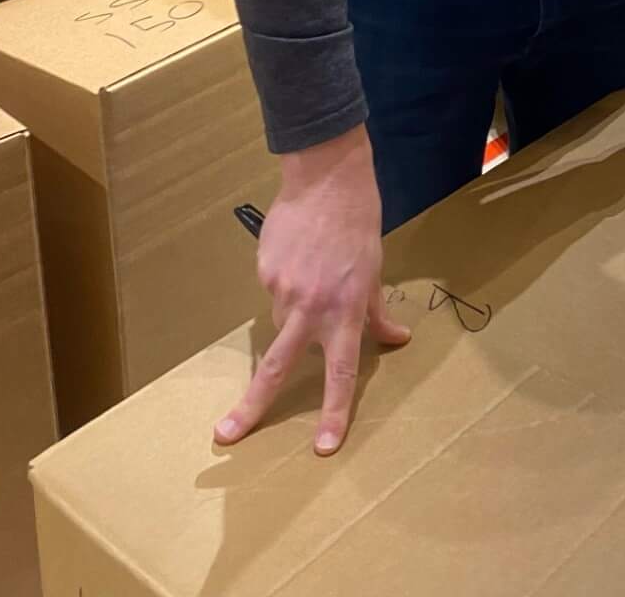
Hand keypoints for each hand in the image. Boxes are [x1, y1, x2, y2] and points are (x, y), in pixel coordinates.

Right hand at [214, 127, 409, 453]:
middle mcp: (311, 307)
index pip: (341, 373)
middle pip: (277, 368)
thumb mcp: (375, 271)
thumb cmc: (359, 225)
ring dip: (292, 315)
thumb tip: (398, 339)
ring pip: (280, 322)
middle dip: (251, 406)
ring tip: (311, 273)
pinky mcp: (263, 269)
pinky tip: (296, 255)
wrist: (327, 179)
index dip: (333, 411)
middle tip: (226, 435)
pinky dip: (284, 284)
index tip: (322, 446)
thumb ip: (377, 312)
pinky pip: (272, 291)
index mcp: (345, 311)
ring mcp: (283, 288)